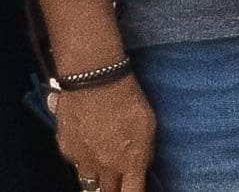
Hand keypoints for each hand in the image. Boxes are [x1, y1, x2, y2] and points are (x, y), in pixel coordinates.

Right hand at [49, 76, 154, 191]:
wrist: (95, 82)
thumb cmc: (128, 99)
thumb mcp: (148, 125)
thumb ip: (144, 151)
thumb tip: (140, 165)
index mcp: (129, 162)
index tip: (133, 189)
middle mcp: (104, 167)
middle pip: (107, 190)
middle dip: (114, 187)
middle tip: (118, 178)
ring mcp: (82, 160)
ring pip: (89, 179)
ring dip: (97, 175)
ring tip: (104, 159)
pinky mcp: (66, 149)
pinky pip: (76, 160)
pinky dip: (83, 155)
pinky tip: (89, 139)